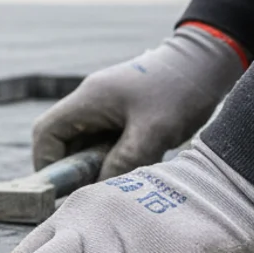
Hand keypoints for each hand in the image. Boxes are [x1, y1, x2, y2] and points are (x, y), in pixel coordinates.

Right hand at [32, 25, 244, 178]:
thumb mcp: (153, 132)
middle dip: (71, 168)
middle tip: (91, 191)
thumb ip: (123, 163)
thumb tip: (98, 191)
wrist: (207, 60)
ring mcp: (106, 105)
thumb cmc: (179, 91)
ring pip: (85, 142)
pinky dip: (110, 157)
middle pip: (62, 139)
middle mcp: (90, 100)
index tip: (61, 189)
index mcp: (88, 99)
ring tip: (115, 181)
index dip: (46, 163)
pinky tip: (130, 168)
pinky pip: (105, 139)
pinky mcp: (123, 110)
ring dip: (94, 164)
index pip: (46, 133)